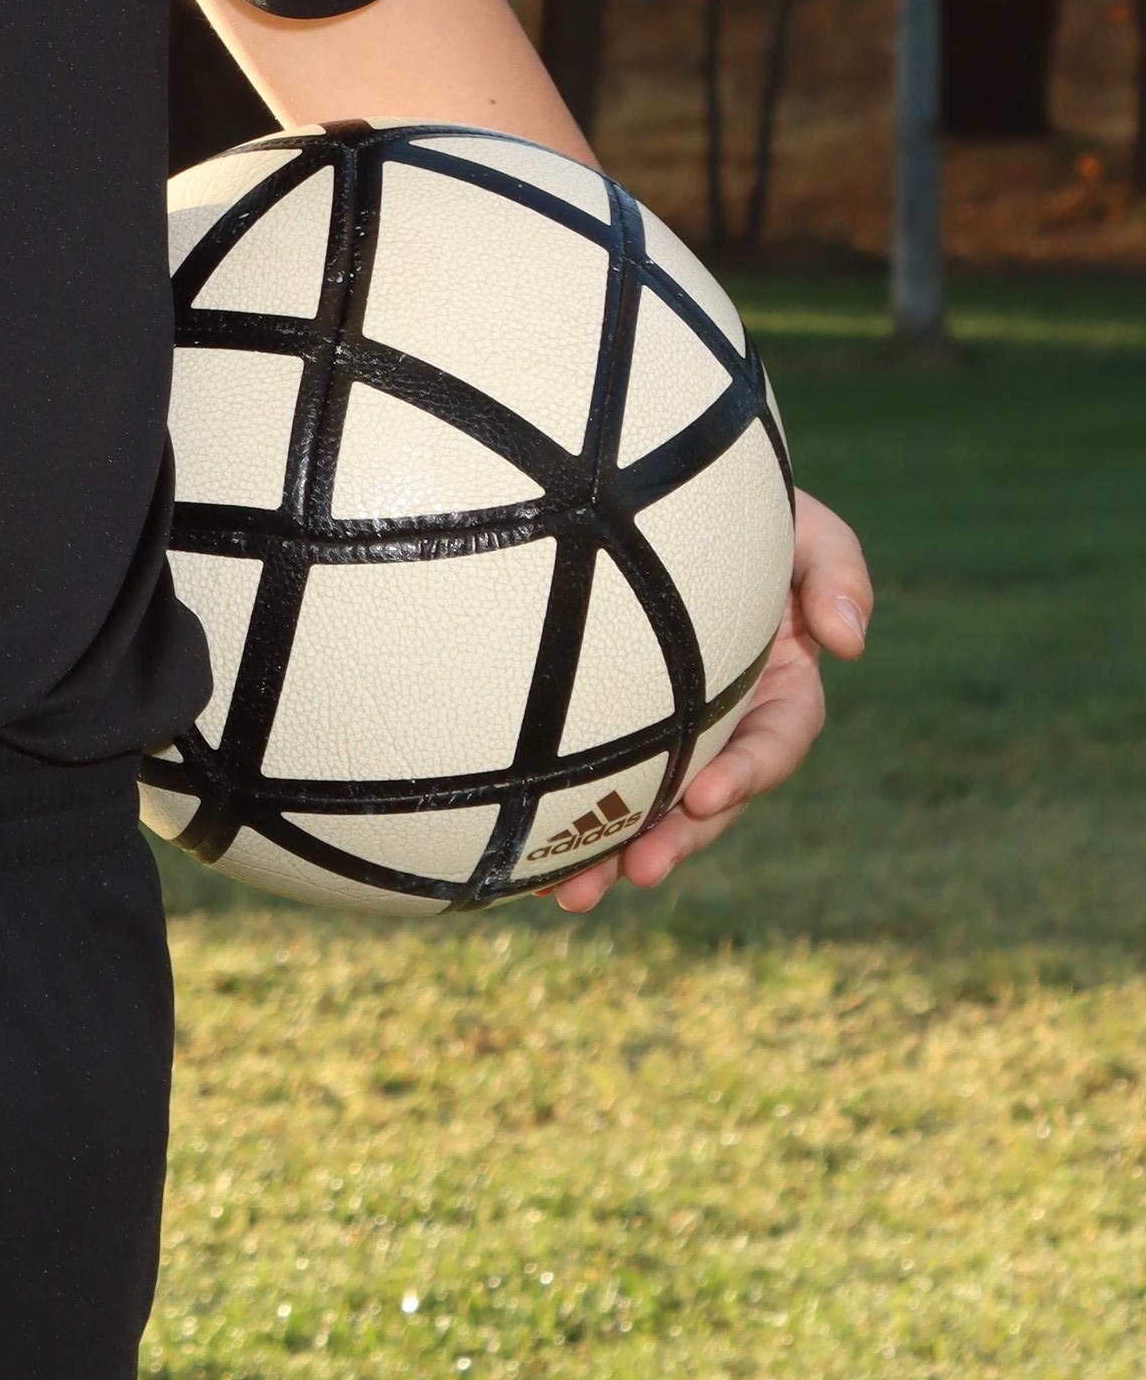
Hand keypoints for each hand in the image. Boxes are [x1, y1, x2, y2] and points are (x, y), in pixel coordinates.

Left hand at [549, 484, 872, 913]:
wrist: (641, 483)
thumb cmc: (732, 496)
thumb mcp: (799, 518)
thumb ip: (836, 566)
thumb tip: (850, 642)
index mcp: (779, 678)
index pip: (778, 737)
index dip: (749, 772)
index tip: (706, 795)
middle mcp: (726, 716)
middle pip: (710, 796)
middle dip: (679, 841)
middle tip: (639, 871)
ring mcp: (666, 728)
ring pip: (647, 806)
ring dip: (615, 854)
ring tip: (573, 896)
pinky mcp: (606, 727)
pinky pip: (590, 782)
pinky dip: (569, 826)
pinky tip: (529, 867)